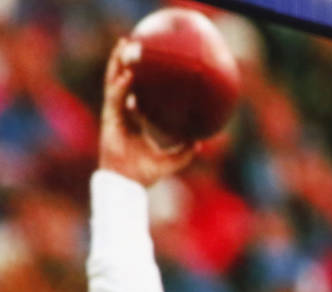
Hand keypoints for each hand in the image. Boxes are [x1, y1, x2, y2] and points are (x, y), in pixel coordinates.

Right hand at [99, 38, 198, 186]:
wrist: (129, 185)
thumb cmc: (146, 173)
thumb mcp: (172, 160)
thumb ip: (185, 151)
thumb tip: (200, 142)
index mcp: (134, 122)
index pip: (134, 95)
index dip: (137, 80)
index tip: (145, 65)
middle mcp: (123, 115)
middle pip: (122, 83)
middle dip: (124, 63)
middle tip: (130, 44)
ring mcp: (114, 116)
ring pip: (114, 84)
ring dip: (118, 65)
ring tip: (124, 47)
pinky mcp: (110, 121)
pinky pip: (114, 99)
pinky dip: (121, 87)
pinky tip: (128, 75)